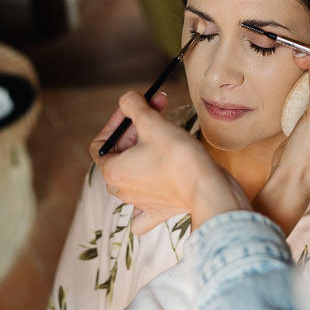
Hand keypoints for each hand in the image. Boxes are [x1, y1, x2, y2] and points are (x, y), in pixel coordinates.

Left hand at [91, 91, 249, 233]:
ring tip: (165, 135)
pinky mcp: (159, 210)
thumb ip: (134, 106)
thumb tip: (127, 98)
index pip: (102, 142)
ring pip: (133, 173)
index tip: (134, 108)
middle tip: (156, 111)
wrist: (207, 189)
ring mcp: (139, 203)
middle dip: (137, 128)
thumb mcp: (152, 123)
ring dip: (145, 150)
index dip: (117, 120)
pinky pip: (143, 208)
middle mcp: (121, 190)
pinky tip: (150, 188)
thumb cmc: (178, 158)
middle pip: (119, 154)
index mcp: (112, 171)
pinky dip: (144, 198)